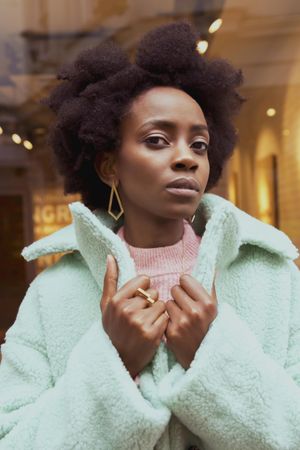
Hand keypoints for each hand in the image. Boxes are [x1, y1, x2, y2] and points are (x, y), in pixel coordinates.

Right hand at [100, 254, 168, 377]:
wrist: (120, 359)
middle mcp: (127, 310)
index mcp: (116, 300)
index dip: (143, 289)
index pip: (143, 280)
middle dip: (150, 302)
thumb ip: (110, 280)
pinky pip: (166, 317)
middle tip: (141, 315)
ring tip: (147, 323)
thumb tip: (110, 256)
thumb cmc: (113, 328)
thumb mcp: (106, 305)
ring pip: (161, 304)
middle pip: (153, 292)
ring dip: (158, 313)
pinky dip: (163, 323)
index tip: (138, 300)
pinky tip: (153, 331)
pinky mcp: (152, 334)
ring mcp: (140, 322)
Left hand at [165, 273, 217, 369]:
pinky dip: (168, 321)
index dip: (186, 285)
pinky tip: (177, 328)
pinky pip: (163, 316)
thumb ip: (209, 287)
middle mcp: (195, 312)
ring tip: (182, 318)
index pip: (185, 279)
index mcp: (208, 303)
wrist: (207, 359)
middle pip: (174, 289)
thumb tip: (210, 266)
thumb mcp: (215, 308)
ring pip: (167, 302)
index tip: (189, 292)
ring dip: (173, 309)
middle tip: (186, 307)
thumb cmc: (211, 328)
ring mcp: (182, 322)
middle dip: (179, 296)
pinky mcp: (171, 333)